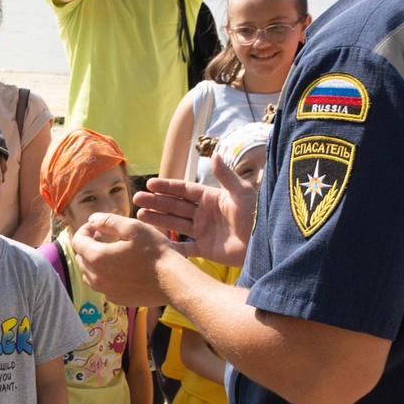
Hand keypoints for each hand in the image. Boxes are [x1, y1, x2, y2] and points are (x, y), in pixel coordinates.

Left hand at [73, 213, 178, 306]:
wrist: (173, 281)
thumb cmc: (155, 252)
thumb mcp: (133, 227)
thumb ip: (108, 221)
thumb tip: (92, 220)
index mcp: (97, 258)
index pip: (77, 242)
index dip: (84, 230)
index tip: (96, 226)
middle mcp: (97, 278)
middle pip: (81, 258)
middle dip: (88, 245)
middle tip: (104, 237)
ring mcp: (106, 291)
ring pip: (89, 274)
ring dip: (94, 262)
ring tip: (111, 252)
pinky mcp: (117, 299)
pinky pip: (102, 286)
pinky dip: (104, 276)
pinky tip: (120, 269)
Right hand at [133, 151, 257, 265]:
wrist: (266, 242)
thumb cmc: (258, 215)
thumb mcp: (242, 193)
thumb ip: (226, 176)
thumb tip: (214, 154)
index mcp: (211, 198)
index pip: (184, 190)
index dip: (167, 187)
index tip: (150, 183)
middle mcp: (204, 213)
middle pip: (175, 206)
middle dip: (156, 202)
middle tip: (137, 199)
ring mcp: (204, 231)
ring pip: (175, 224)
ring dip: (158, 220)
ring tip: (139, 215)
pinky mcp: (206, 249)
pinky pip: (185, 248)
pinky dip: (171, 246)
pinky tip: (155, 243)